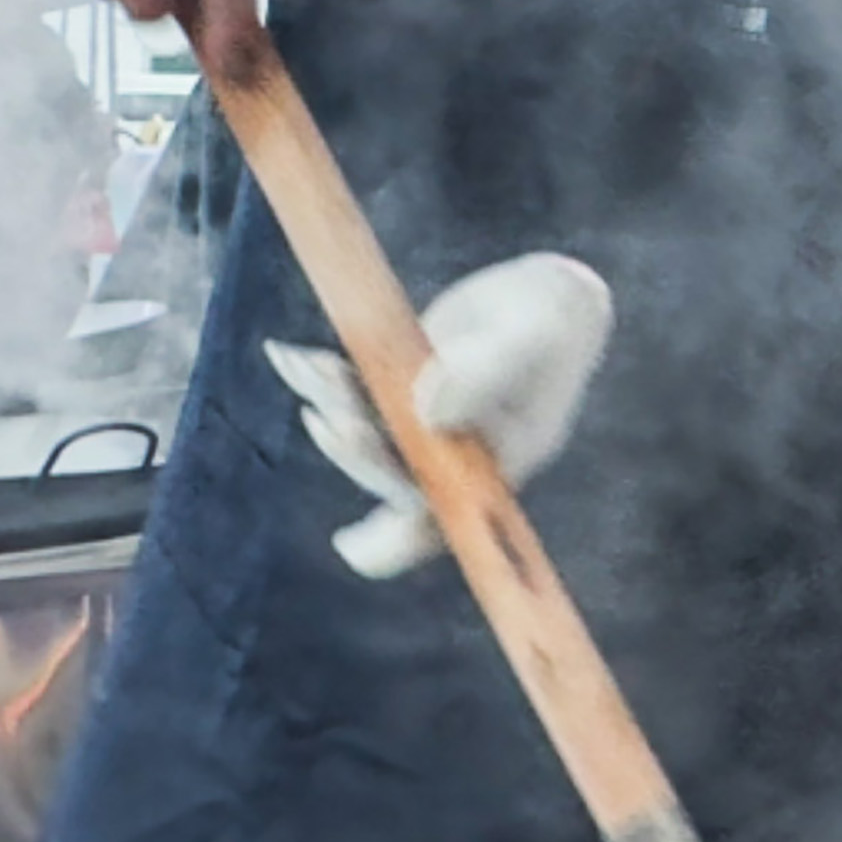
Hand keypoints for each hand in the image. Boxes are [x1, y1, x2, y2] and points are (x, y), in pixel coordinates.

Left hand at [261, 254, 614, 579]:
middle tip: (331, 421)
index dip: (396, 541)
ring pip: (362, 436)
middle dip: (357, 455)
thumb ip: (487, 371)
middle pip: (392, 478)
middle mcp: (453, 460)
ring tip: (303, 365)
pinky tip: (288, 355)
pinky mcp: (398, 391)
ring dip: (329, 407)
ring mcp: (421, 428)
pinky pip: (351, 395)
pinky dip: (320, 377)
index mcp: (494, 467)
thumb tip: (428, 413)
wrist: (545, 295)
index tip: (349, 546)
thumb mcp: (535, 335)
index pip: (442, 521)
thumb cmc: (553, 320)